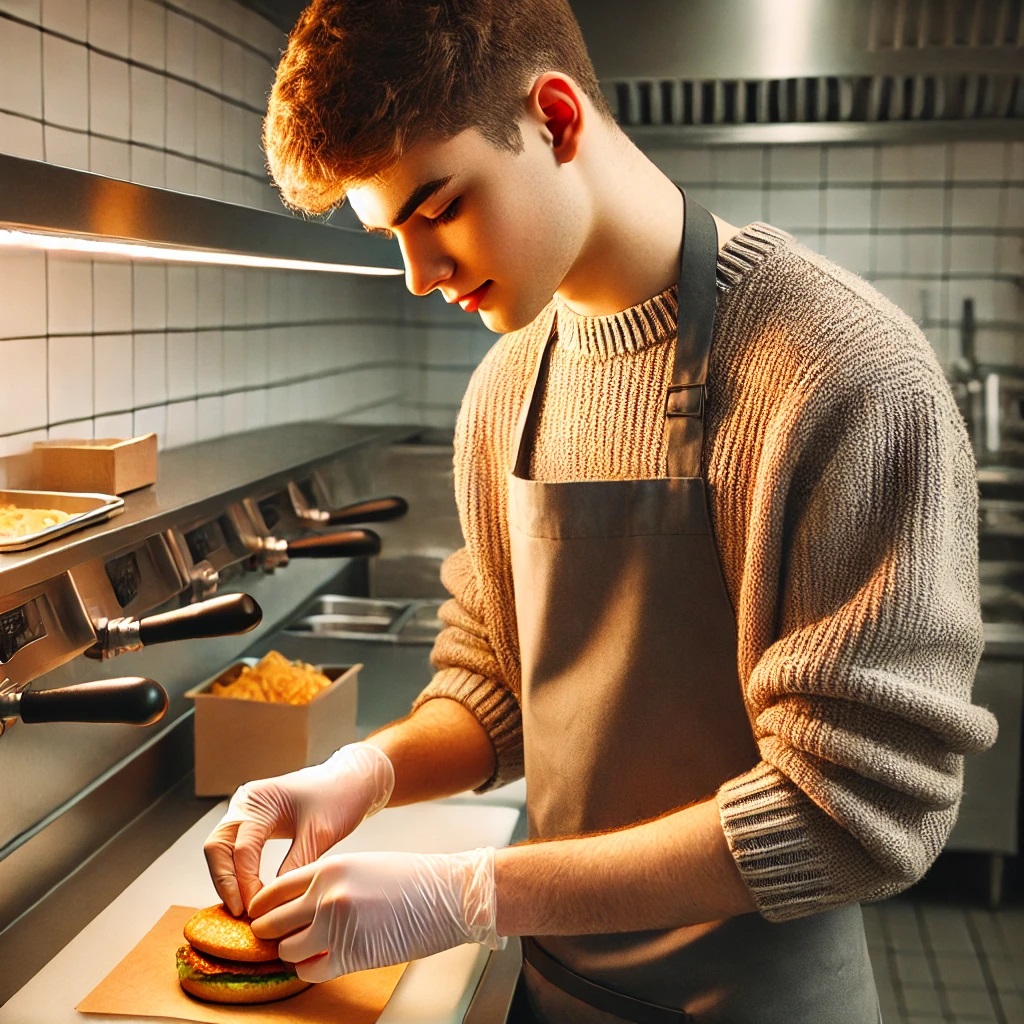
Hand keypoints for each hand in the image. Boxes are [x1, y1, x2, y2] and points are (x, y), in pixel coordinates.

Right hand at [203, 742, 394, 914]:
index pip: (242, 848)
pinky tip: (250, 891)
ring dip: (228, 878)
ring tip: (244, 907)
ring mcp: (247, 811)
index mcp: (260, 800)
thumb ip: (296, 864)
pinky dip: (238, 870)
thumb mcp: (320, 833)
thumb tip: (274, 902)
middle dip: (226, 882)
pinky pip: (235, 848)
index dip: (245, 883)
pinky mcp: (254, 821)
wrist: (352, 781)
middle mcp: (246, 803)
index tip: (255, 910)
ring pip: (221, 849)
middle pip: (217, 847)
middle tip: (241, 912)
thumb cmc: (339, 797)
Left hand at [248, 847, 504, 980]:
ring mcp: (336, 927)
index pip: (273, 891)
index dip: (262, 909)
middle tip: (276, 938)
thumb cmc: (409, 879)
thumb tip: (295, 905)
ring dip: (291, 953)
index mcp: (328, 869)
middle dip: (270, 933)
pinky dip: (309, 969)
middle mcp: (326, 896)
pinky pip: (309, 971)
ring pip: (286, 951)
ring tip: (305, 948)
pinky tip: (322, 960)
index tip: (262, 917)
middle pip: (271, 923)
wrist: (446, 895)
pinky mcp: (350, 956)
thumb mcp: (359, 864)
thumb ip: (324, 881)